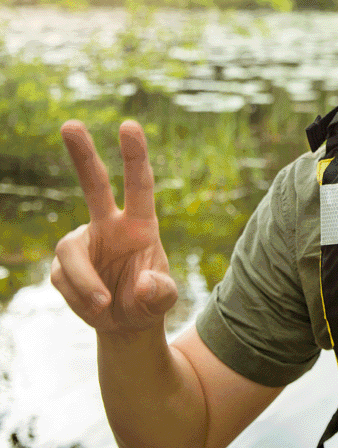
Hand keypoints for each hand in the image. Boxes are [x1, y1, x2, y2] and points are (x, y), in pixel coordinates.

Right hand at [51, 120, 177, 332]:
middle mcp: (109, 225)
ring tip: (104, 306)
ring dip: (85, 282)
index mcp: (141, 225)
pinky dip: (80, 299)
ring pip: (71, 252)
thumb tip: (143, 281)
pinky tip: (95, 309)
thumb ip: (160, 292)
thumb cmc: (148, 301)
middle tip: (70, 124)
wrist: (124, 323)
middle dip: (83, 154)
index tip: (128, 125)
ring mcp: (83, 242)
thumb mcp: (163, 300)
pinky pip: (63, 278)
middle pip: (94, 184)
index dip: (135, 155)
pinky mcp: (63, 263)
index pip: (140, 185)